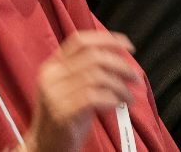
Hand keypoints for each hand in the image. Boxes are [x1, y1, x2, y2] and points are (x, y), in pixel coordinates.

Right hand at [24, 31, 138, 151]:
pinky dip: (112, 99)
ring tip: (129, 97)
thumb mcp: (70, 89)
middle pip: (93, 57)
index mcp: (52, 66)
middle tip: (134, 76)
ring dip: (120, 86)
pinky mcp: (63, 112)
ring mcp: (55, 94)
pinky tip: (118, 105)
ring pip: (97, 76)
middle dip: (120, 65)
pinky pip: (95, 97)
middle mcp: (51, 76)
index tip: (127, 45)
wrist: (46, 146)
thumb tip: (120, 61)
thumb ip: (87, 73)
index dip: (106, 39)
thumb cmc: (64, 118)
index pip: (80, 42)